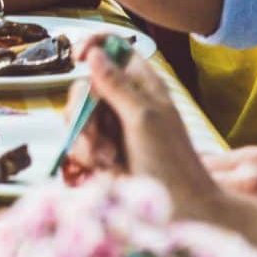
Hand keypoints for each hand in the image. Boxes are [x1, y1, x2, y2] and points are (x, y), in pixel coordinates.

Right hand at [61, 40, 223, 218]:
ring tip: (108, 160)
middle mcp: (127, 103)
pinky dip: (86, 156)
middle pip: (86, 87)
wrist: (180, 209)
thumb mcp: (144, 118)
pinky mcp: (103, 152)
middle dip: (85, 111)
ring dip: (86, 140)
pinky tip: (105, 169)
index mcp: (144, 86)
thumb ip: (117, 85)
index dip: (94, 46)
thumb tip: (95, 53)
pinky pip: (78, 143)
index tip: (77, 57)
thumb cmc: (171, 163)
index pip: (115, 49)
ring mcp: (113, 128)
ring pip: (77, 117)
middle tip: (100, 136)